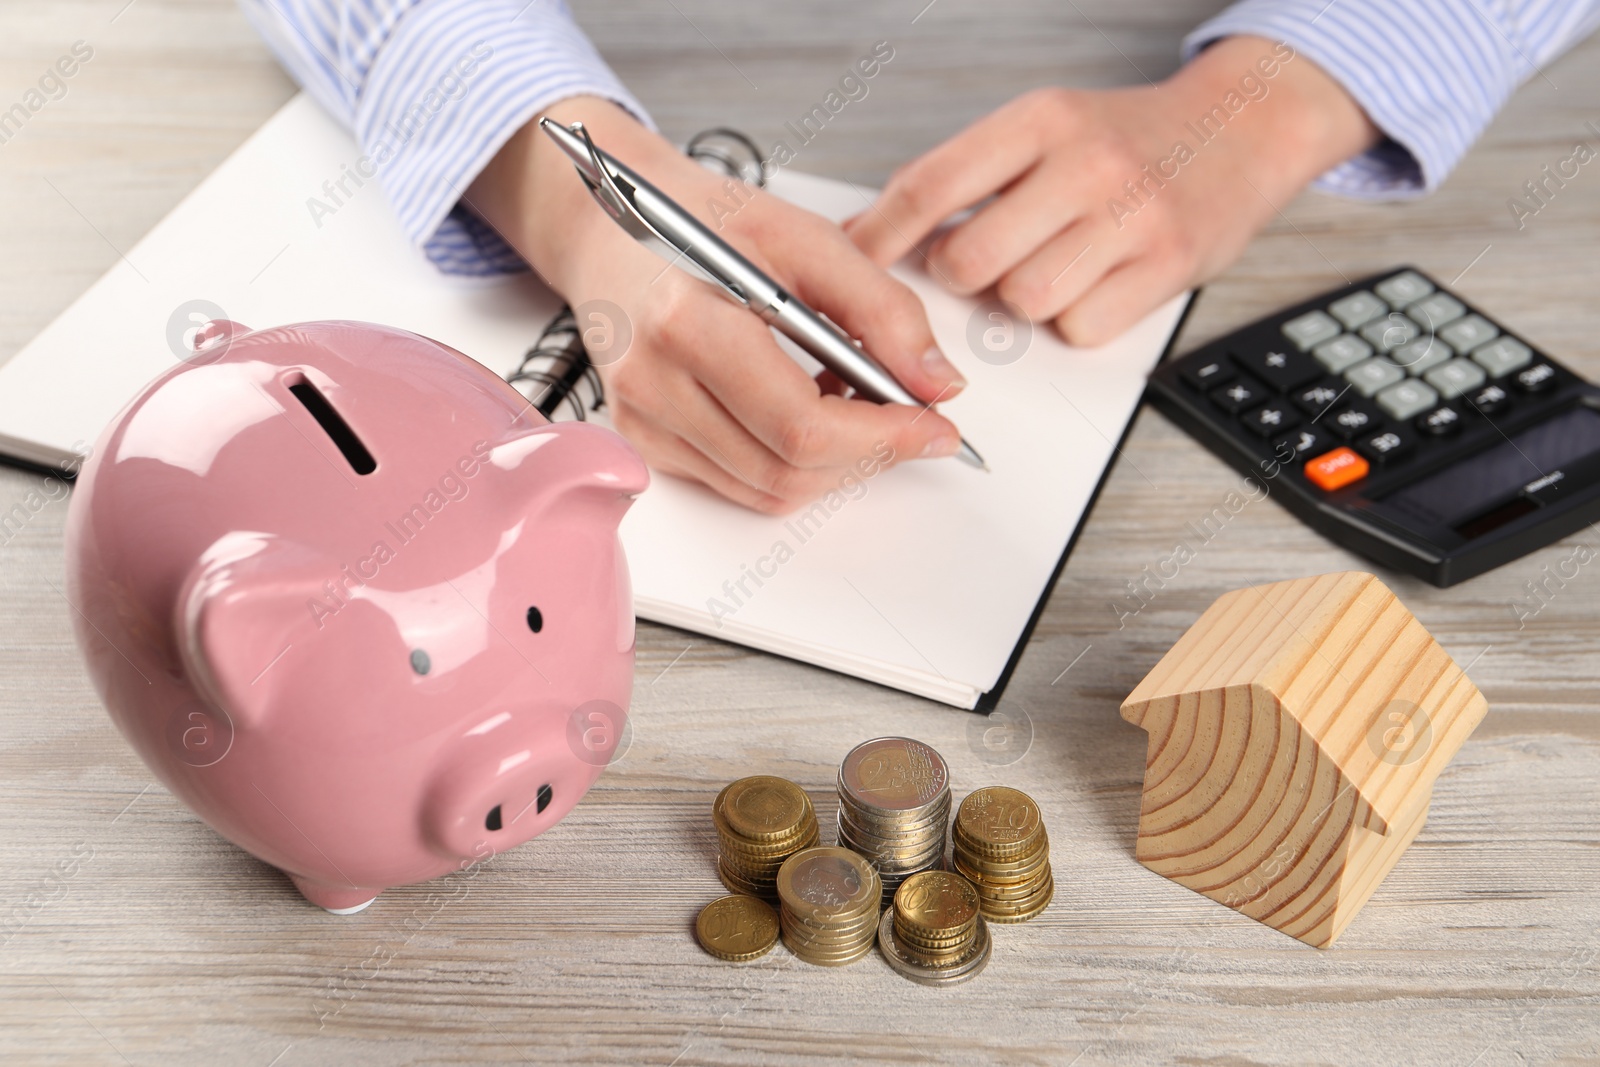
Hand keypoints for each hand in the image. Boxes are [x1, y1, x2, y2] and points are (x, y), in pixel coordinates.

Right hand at [467, 98, 967, 514]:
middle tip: (915, 421)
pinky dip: (793, 463)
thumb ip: (881, 309)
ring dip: (835, 466)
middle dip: (870, 456)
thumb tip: (937, 383)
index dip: (883, 438)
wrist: (611, 227)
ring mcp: (642, 420)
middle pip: (788, 468)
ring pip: (768, 489)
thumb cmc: (705, 221)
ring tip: (861, 409)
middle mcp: (653, 381)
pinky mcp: (644, 440)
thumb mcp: (805, 237)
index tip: (938, 426)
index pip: (800, 424)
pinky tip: (810, 411)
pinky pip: (739, 483)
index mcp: (688, 320)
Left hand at [846, 36, 1379, 346]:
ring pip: (1023, 302)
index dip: (878, 236)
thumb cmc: (1128, 140)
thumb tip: (870, 231)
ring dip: (1024, 301)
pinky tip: (1095, 284)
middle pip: (971, 260)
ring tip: (1054, 266)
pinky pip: (1080, 328)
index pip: (931, 186)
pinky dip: (1076, 321)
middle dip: (966, 276)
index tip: (849, 262)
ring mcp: (1131, 217)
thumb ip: (967, 175)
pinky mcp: (1166, 268)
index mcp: (1041, 120)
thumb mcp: (1045, 128)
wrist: (1243, 129)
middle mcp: (1086, 163)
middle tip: (988, 263)